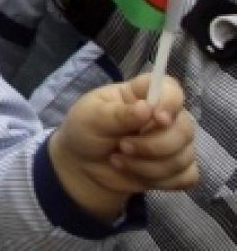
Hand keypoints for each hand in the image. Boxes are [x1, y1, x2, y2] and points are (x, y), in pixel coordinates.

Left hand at [50, 74, 195, 220]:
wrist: (83, 167)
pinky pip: (187, 177)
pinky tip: (138, 175)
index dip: (170, 102)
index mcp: (141, 95)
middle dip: (152, 145)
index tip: (157, 118)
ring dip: (149, 166)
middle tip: (122, 147)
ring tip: (118, 162)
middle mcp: (164, 116)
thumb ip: (117, 114)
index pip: (171, 89)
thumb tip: (146, 108)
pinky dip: (162, 181)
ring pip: (184, 156)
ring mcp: (174, 143)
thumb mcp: (91, 118)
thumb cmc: (85, 132)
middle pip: (184, 128)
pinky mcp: (176, 169)